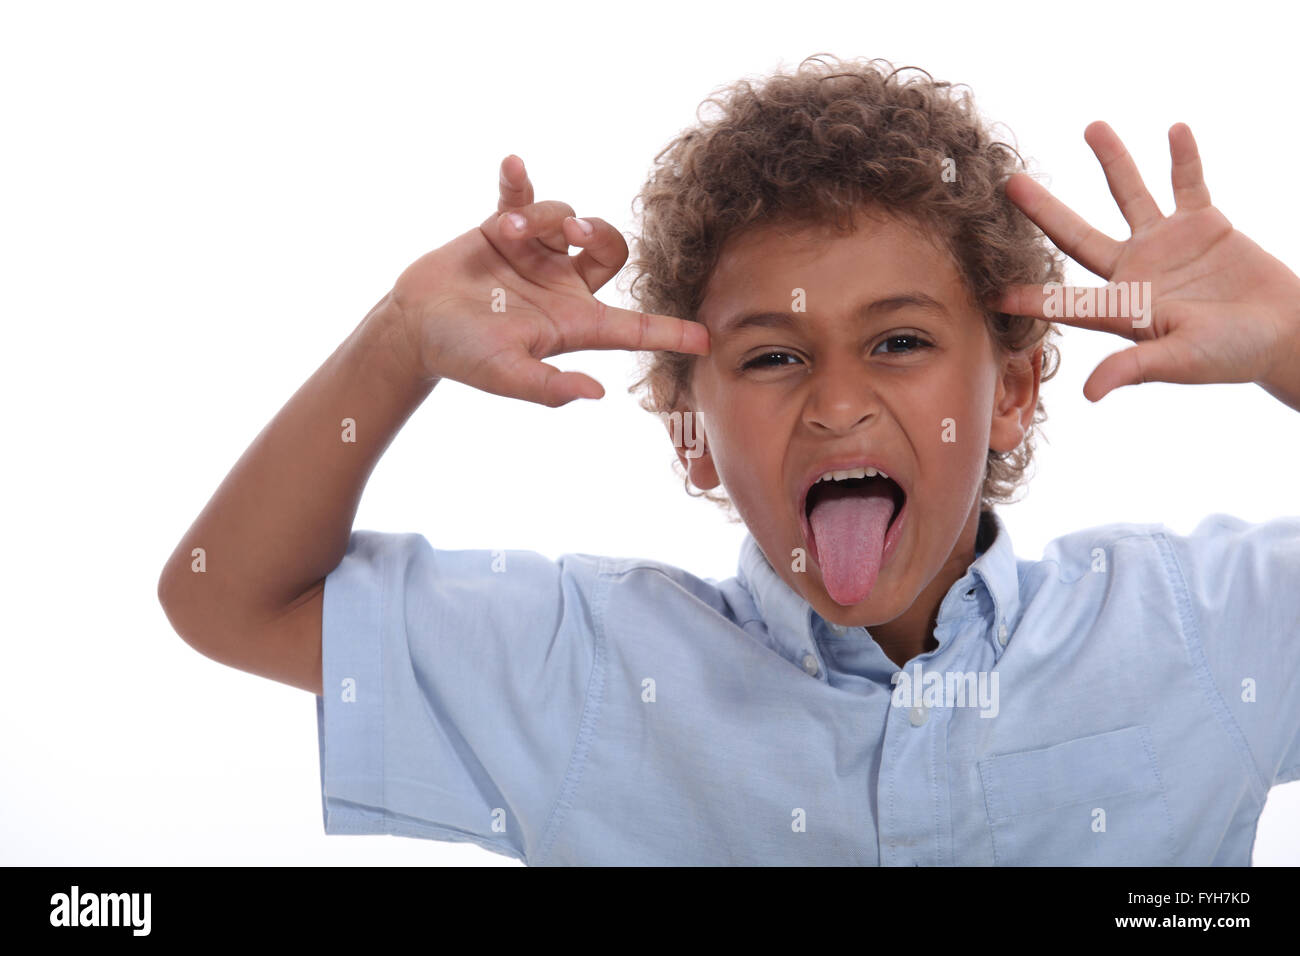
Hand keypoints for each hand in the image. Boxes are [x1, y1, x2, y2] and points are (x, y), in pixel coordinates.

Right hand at [386, 154, 707, 405]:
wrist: (415, 325)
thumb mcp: (505, 376)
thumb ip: (548, 387)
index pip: (634, 327)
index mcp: (575, 323)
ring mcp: (536, 253)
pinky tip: (513, 164)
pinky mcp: (504, 227)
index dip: (670, 332)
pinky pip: (523, 193)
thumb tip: (597, 394)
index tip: (707, 339)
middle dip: (601, 233)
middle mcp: (564, 284)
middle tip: (573, 234)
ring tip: (507, 232)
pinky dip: (519, 180)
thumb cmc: (462, 356)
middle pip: (613, 249)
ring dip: (541, 217)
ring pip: (565, 216)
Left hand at [989, 122, 1299, 404]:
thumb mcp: (1182, 361)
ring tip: (1092, 126)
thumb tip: (1090, 393)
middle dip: (1044, 210)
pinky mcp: (1203, 224)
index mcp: (1123, 307)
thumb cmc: (1232, 356)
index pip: (1065, 302)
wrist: (1282, 334)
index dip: (1028, 298)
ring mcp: (1166, 244)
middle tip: (1011, 183)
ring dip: (1113, 161)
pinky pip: (1189, 183)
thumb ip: (1136, 368)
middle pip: (1077, 236)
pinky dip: (1184, 158)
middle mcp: (1134, 272)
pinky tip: (1174, 129)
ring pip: (1129, 195)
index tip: (989, 291)